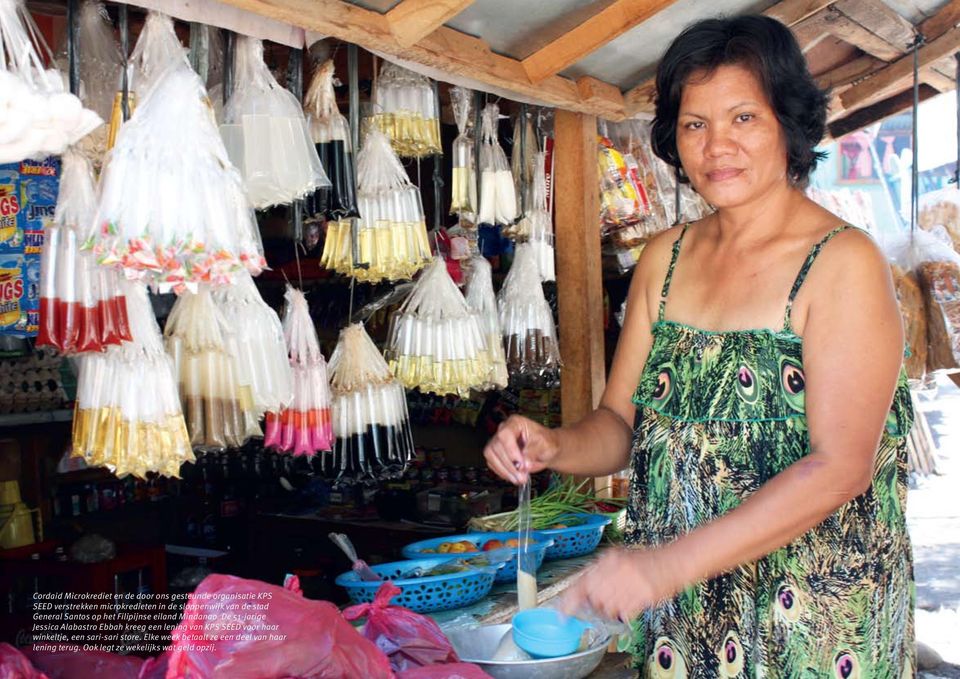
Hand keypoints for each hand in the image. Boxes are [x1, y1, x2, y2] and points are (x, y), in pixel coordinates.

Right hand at [483, 415, 558, 484]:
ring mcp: (498, 442)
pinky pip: (492, 464)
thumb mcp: (546, 445)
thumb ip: (534, 452)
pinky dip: (502, 473)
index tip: (520, 465)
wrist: (546, 451)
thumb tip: (524, 464)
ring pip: (491, 456)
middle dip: (510, 465)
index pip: (505, 434)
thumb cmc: (547, 443)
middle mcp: (503, 430)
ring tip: (519, 479)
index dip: (511, 451)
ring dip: (505, 471)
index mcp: (515, 423)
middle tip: (522, 476)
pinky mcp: (495, 454)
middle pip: (496, 447)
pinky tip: (514, 477)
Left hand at [559, 547, 678, 621]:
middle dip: (598, 603)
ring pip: (608, 608)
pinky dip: (626, 612)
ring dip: (613, 608)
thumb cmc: (647, 561)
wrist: (673, 562)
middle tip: (610, 598)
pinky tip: (633, 602)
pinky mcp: (641, 596)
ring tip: (625, 597)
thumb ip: (600, 571)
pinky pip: (624, 613)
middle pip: (594, 598)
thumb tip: (584, 591)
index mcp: (608, 559)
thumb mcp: (620, 558)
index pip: (581, 581)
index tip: (562, 613)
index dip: (569, 600)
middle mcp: (616, 569)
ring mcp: (629, 583)